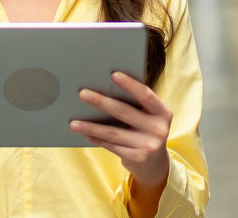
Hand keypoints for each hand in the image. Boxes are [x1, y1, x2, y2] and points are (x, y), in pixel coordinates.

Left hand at [70, 71, 172, 190]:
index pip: (146, 95)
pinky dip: (96, 138)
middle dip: (101, 102)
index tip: (113, 74)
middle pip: (124, 112)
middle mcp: (158, 129)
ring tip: (74, 122)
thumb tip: (104, 88)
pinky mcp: (137, 158)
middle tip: (83, 94)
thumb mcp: (149, 117)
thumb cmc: (147, 131)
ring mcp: (148, 145)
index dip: (130, 84)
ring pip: (113, 132)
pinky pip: (111, 146)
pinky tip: (85, 133)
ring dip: (91, 126)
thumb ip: (136, 105)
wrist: (156, 164)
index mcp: (163, 112)